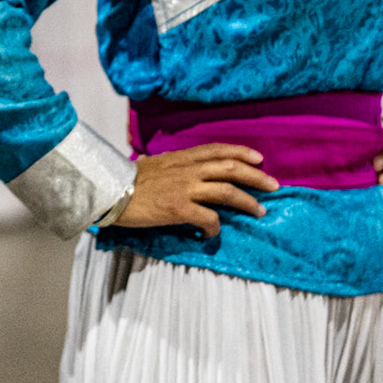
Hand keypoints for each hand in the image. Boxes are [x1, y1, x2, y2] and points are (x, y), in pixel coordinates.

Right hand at [111, 143, 279, 237]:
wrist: (109, 193)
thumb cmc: (127, 181)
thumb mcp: (154, 165)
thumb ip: (174, 167)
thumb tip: (185, 171)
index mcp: (181, 158)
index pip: (218, 150)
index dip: (241, 152)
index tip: (259, 158)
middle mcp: (187, 170)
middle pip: (231, 169)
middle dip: (256, 177)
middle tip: (273, 186)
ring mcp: (185, 189)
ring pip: (227, 191)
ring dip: (247, 202)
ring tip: (259, 211)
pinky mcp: (179, 209)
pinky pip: (209, 218)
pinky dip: (216, 226)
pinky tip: (214, 232)